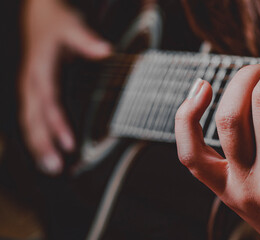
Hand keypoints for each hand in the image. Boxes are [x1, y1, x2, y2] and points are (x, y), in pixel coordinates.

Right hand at [19, 0, 110, 174]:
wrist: (39, 16)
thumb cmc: (57, 24)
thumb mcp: (71, 27)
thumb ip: (86, 40)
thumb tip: (105, 50)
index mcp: (40, 71)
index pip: (49, 103)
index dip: (58, 124)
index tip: (69, 144)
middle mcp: (31, 83)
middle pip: (32, 119)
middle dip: (41, 145)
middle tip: (54, 168)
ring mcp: (30, 90)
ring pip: (29, 122)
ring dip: (38, 146)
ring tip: (51, 168)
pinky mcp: (34, 94)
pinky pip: (32, 119)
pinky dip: (38, 137)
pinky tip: (47, 152)